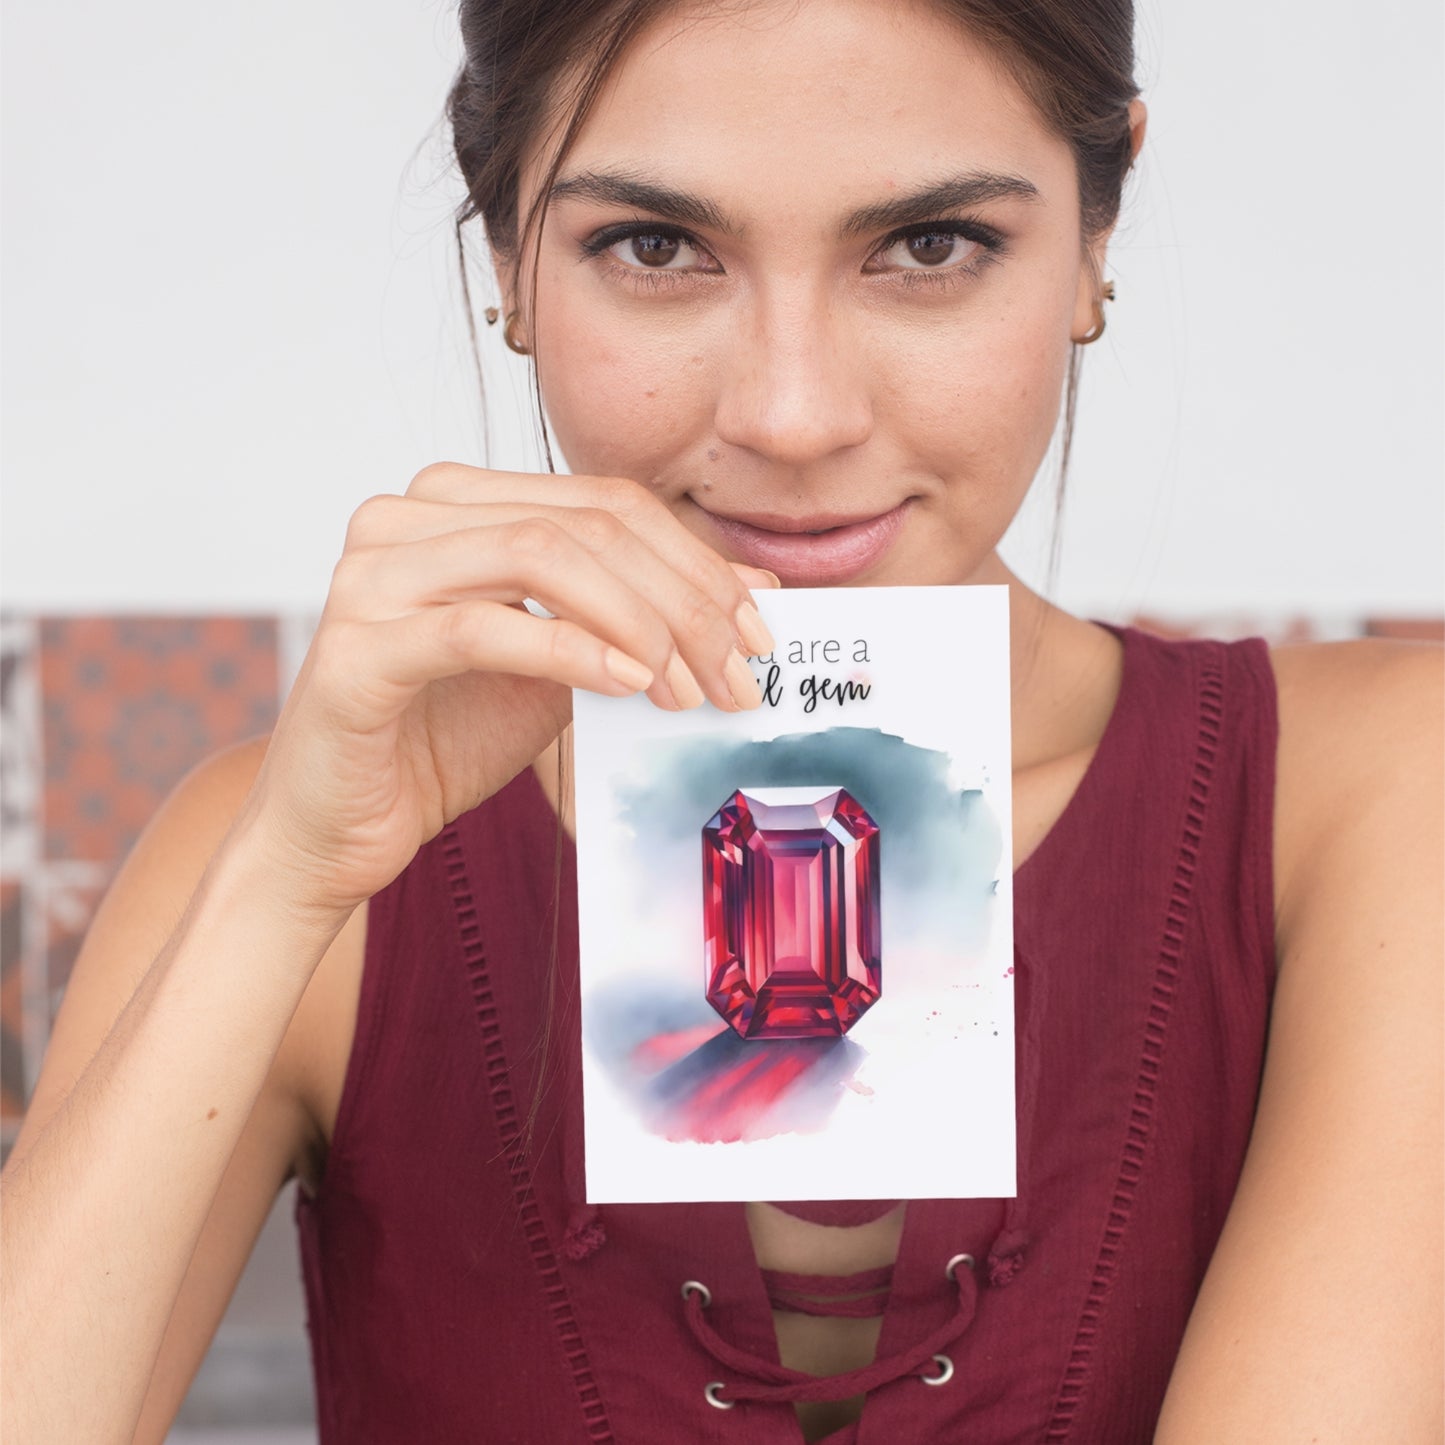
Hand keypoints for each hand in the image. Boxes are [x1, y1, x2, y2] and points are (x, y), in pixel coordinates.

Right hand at [236, 462, 776, 920]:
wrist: (337, 829)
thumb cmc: (444, 740)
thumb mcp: (560, 669)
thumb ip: (631, 620)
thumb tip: (750, 589)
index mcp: (455, 505)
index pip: (603, 503)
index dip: (695, 560)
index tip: (759, 628)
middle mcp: (406, 518)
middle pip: (584, 523)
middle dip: (683, 597)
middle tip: (740, 670)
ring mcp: (371, 575)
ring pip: (540, 556)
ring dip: (639, 623)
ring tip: (690, 686)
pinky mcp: (354, 648)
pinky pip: (483, 628)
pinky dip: (571, 652)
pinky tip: (629, 685)